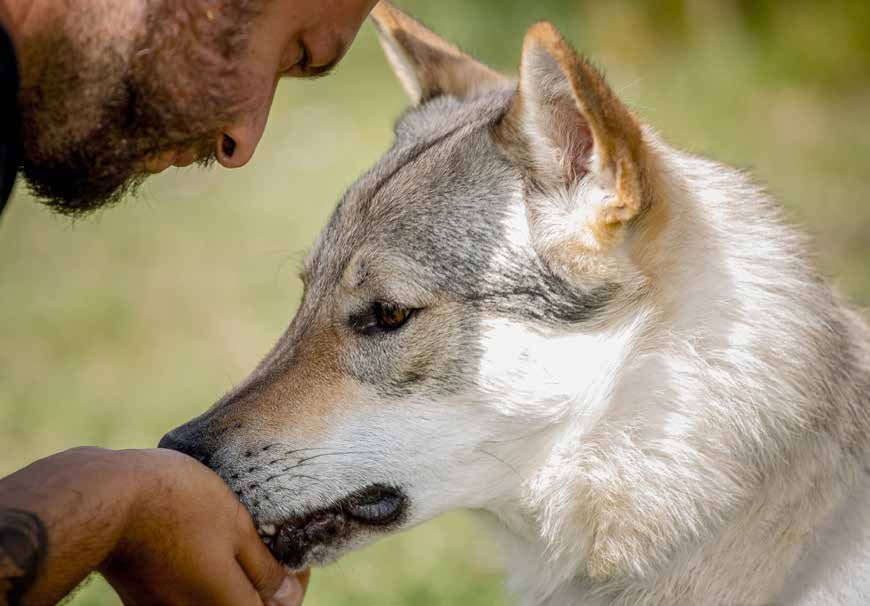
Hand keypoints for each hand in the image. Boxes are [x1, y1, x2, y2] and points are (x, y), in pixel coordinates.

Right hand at [100, 448, 308, 605]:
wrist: (107, 500)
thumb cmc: (178, 507)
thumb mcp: (235, 529)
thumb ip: (262, 568)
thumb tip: (286, 595)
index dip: (292, 580)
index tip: (292, 551)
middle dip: (262, 581)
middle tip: (269, 542)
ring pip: (214, 602)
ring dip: (231, 578)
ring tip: (236, 538)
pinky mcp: (141, 600)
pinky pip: (186, 596)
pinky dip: (202, 577)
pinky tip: (202, 542)